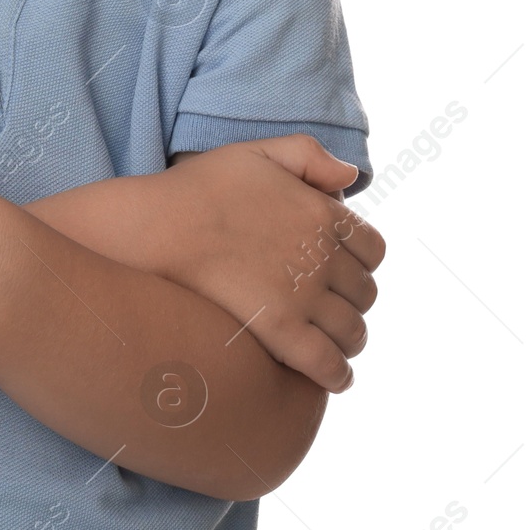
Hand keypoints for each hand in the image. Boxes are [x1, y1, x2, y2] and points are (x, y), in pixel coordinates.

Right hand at [151, 135, 385, 391]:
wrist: (156, 228)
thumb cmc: (198, 189)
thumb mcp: (256, 153)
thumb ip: (309, 155)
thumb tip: (351, 176)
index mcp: (321, 212)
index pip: (373, 249)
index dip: (361, 263)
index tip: (341, 271)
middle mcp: (321, 254)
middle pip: (366, 293)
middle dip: (354, 302)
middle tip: (330, 309)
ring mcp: (303, 295)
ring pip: (353, 331)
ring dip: (348, 339)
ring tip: (331, 343)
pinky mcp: (280, 330)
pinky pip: (328, 364)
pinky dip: (337, 374)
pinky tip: (330, 376)